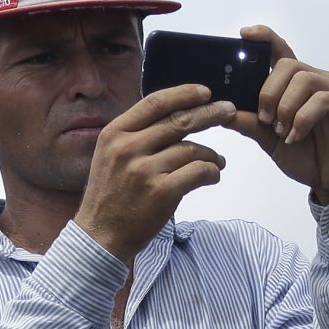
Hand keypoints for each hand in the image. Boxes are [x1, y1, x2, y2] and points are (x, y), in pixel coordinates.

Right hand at [72, 85, 235, 260]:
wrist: (100, 236)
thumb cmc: (110, 196)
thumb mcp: (110, 155)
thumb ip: (136, 135)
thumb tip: (174, 115)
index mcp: (115, 133)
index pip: (155, 102)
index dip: (184, 94)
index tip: (204, 92)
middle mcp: (128, 148)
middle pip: (179, 121)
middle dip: (209, 114)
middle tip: (228, 110)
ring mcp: (145, 170)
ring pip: (192, 149)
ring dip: (212, 154)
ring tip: (218, 161)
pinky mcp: (161, 192)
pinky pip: (198, 172)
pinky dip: (212, 172)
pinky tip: (213, 176)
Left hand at [221, 27, 328, 203]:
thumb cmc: (305, 156)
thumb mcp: (269, 140)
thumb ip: (250, 123)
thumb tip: (224, 111)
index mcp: (297, 84)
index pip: (280, 51)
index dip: (265, 38)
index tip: (245, 35)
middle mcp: (318, 81)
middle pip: (289, 65)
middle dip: (269, 91)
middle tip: (265, 119)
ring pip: (304, 79)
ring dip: (286, 106)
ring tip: (282, 131)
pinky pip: (322, 100)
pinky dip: (303, 119)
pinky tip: (296, 136)